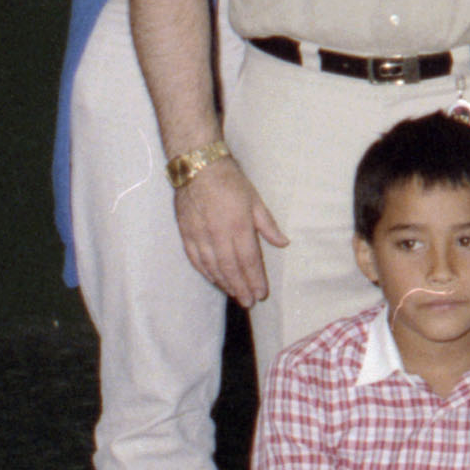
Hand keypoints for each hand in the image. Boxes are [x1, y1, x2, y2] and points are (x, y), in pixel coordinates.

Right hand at [171, 152, 285, 304]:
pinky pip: (196, 259)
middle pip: (231, 268)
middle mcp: (218, 234)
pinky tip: (214, 280)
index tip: (261, 294)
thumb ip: (268, 225)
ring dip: (224, 283)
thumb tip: (283, 243)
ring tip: (235, 295)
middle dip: (241, 287)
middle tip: (249, 302)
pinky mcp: (186, 233)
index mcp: (238, 226)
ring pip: (212, 267)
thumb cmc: (230, 182)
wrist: (197, 167)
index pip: (249, 260)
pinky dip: (206, 272)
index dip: (255, 279)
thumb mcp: (255, 200)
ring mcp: (200, 235)